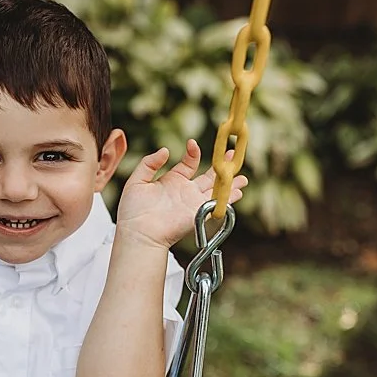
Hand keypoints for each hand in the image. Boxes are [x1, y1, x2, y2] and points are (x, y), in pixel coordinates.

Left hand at [115, 140, 247, 248]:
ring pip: (217, 189)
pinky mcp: (199, 213)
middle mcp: (186, 191)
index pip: (189, 163)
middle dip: (222, 166)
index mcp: (172, 181)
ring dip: (230, 182)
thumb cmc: (134, 210)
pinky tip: (238, 191)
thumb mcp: (137, 180)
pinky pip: (217, 203)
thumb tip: (165, 150)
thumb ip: (149, 163)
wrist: (139, 232)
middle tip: (233, 155)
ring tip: (242, 176)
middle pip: (209, 176)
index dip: (193, 152)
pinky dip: (229, 197)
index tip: (192, 144)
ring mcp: (194, 203)